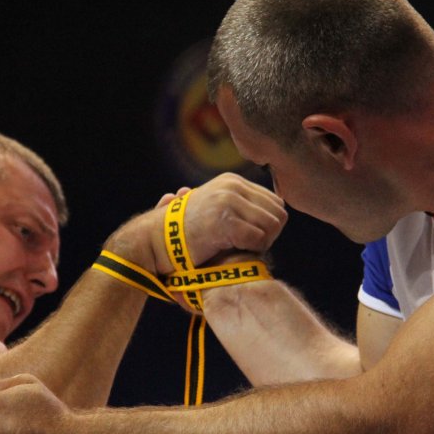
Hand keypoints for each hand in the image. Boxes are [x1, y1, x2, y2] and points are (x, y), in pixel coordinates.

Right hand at [104, 173, 285, 275]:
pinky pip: (258, 239)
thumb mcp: (214, 209)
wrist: (156, 240)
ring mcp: (229, 201)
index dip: (269, 225)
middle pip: (277, 214)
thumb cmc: (186, 232)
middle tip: (250, 247)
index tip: (252, 238)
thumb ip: (241, 206)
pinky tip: (235, 252)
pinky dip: (251, 251)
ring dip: (262, 244)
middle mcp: (232, 186)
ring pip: (271, 226)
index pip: (275, 202)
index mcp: (232, 181)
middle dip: (269, 234)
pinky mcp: (225, 221)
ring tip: (242, 250)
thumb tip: (277, 208)